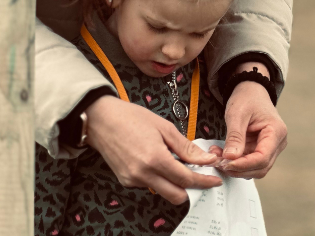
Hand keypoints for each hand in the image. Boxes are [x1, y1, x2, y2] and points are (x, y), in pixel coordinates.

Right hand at [84, 96, 221, 203]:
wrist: (101, 119)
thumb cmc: (131, 118)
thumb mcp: (164, 127)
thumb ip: (186, 147)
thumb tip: (205, 158)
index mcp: (155, 158)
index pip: (186, 179)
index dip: (204, 181)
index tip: (214, 179)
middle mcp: (143, 174)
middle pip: (176, 195)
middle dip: (191, 189)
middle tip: (200, 176)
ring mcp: (132, 179)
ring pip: (163, 191)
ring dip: (175, 183)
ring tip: (177, 163)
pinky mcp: (126, 181)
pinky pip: (150, 185)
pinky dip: (159, 178)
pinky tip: (159, 161)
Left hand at [221, 80, 287, 178]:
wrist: (251, 91)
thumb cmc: (247, 98)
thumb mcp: (237, 114)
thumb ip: (235, 136)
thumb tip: (230, 158)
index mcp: (276, 132)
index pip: (263, 157)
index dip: (244, 165)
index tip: (226, 164)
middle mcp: (278, 143)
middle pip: (261, 167)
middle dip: (239, 168)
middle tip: (218, 163)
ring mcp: (271, 148)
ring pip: (255, 168)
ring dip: (236, 167)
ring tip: (218, 157)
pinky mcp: (261, 150)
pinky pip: (249, 162)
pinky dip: (236, 162)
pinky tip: (222, 154)